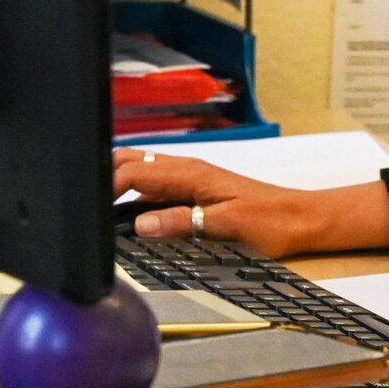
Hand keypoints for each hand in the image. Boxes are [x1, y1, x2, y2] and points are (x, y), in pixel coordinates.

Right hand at [111, 149, 367, 257]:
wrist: (302, 219)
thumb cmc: (271, 221)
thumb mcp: (226, 225)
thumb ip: (182, 222)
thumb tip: (141, 224)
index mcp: (190, 174)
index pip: (133, 171)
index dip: (106, 187)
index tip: (90, 210)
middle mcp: (186, 170)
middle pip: (131, 162)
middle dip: (103, 176)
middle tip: (86, 206)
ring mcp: (190, 178)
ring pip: (141, 172)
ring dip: (118, 184)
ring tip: (97, 210)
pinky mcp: (195, 190)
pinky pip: (156, 186)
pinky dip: (135, 195)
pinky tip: (128, 214)